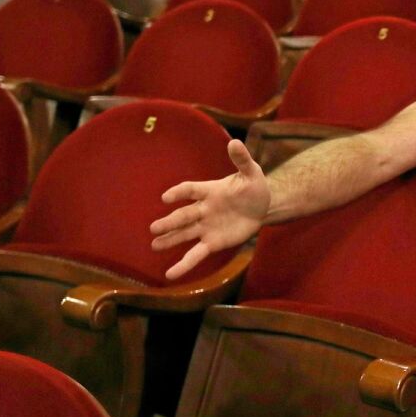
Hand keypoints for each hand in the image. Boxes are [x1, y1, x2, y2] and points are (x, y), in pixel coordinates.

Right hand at [151, 140, 270, 279]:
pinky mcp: (212, 242)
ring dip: (170, 240)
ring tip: (154, 246)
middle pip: (184, 216)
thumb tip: (235, 142)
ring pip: (185, 234)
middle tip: (153, 228)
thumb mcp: (251, 172)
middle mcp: (203, 209)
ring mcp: (205, 227)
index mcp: (209, 190)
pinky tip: (170, 275)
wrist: (262, 206)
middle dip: (170, 222)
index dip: (179, 193)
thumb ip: (242, 159)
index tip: (166, 198)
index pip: (191, 190)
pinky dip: (184, 264)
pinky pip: (195, 254)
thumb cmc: (253, 186)